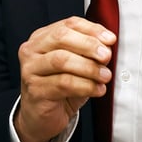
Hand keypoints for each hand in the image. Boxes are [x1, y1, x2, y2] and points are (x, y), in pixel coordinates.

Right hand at [15, 16, 114, 141]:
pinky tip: (97, 90)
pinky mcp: (34, 90)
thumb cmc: (60, 87)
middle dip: (88, 45)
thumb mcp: (76, 64)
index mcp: (42, 37)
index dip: (91, 29)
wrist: (42, 117)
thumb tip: (108, 43)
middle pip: (61, 38)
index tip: (110, 39)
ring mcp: (30, 70)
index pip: (68, 24)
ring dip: (88, 68)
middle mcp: (32, 50)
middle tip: (106, 56)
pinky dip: (85, 86)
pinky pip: (62, 84)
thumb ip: (88, 50)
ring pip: (61, 61)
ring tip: (105, 76)